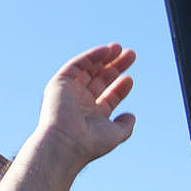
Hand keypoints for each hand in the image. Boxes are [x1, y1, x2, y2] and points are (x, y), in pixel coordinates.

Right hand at [36, 44, 136, 164]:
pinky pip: (76, 65)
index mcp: (92, 116)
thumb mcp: (115, 135)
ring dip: (103, 58)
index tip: (130, 79)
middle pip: (100, 80)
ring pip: (88, 70)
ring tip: (119, 47)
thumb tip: (131, 116)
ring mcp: (69, 92)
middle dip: (115, 67)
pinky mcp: (59, 83)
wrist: (66, 141)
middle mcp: (80, 103)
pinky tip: (105, 50)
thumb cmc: (90, 142)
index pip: (108, 97)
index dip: (120, 88)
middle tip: (130, 54)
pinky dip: (90, 56)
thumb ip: (125, 126)